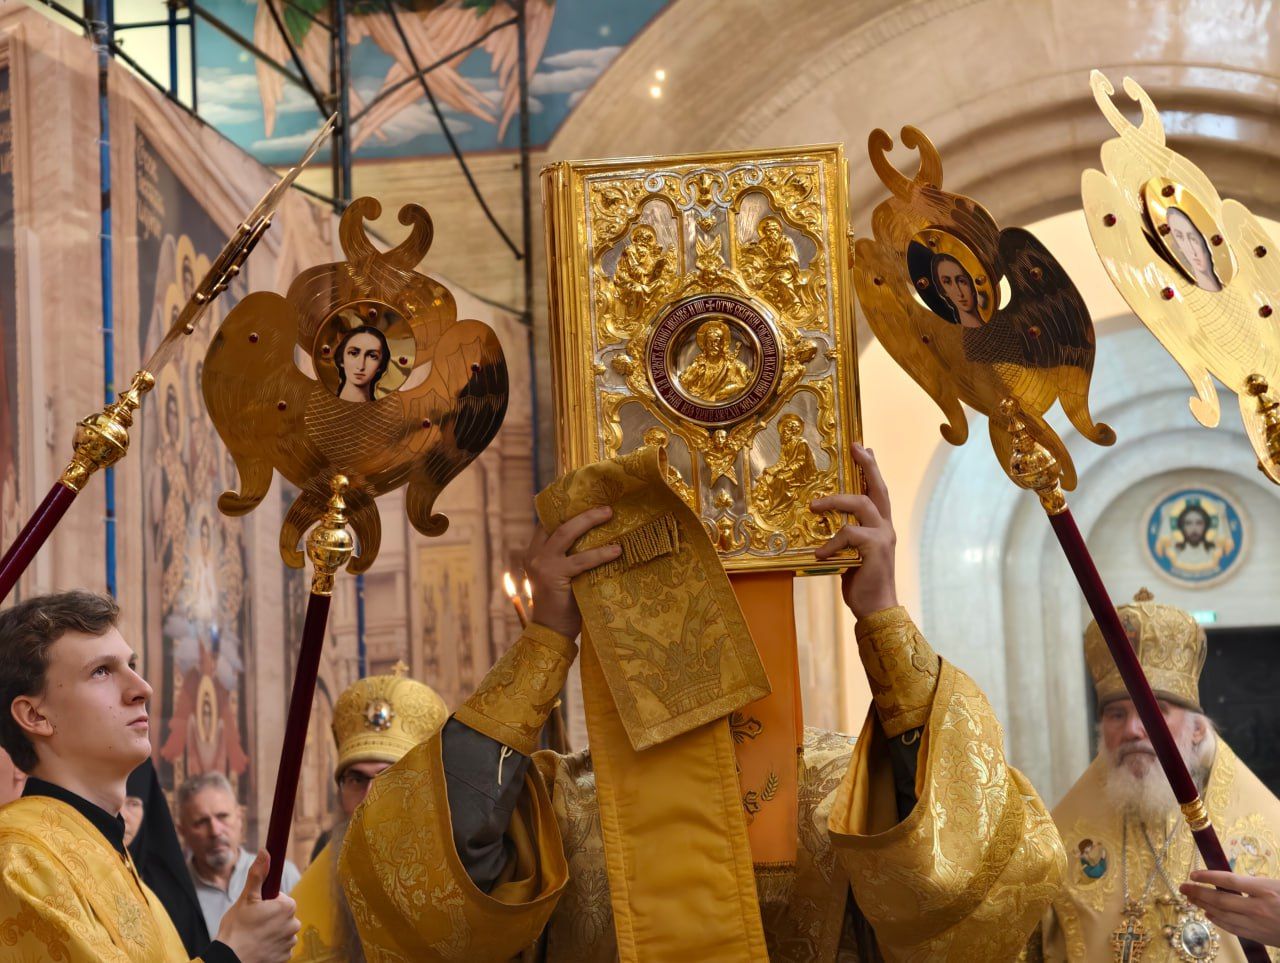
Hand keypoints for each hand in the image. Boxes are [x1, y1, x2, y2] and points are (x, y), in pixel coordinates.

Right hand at [215, 850, 299, 962]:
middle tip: (252, 924)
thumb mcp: (246, 898)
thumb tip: (266, 852)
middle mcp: (293, 924)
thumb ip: (258, 874)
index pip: (281, 899)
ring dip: (271, 933)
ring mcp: (290, 943)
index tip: (256, 910)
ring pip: (282, 931)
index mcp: (287, 907)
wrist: (230, 961)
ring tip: (253, 937)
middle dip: (270, 918)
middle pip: (282, 915)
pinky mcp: (285, 958)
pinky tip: (258, 948)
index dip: (267, 903)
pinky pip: (280, 947)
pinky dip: (271, 947)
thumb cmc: (237, 930)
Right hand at [524, 506, 620, 639]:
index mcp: (533, 553)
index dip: (565, 510)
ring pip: (566, 534)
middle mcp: (534, 555)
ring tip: (609, 515)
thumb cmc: (563, 606)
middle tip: (606, 508)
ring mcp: (542, 564)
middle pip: (557, 523)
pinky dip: (600, 554)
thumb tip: (598, 539)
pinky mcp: (554, 576)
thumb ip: (570, 558)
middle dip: (582, 513)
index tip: (587, 500)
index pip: (547, 524)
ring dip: (589, 521)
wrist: (551, 632)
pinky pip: (581, 560)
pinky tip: (616, 550)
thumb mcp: (562, 576)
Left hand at [810, 444, 897, 619]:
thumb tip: (824, 520)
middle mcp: (885, 527)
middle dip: (866, 465)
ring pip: (860, 504)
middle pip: (878, 488)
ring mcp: (882, 536)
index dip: (870, 468)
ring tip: (814, 506)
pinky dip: (831, 542)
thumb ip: (846, 535)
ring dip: (834, 501)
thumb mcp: (851, 553)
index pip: (877, 490)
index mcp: (880, 526)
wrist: (876, 608)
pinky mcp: (875, 549)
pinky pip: (849, 534)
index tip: (863, 446)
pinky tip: (820, 554)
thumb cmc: (861, 582)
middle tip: (855, 447)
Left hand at [1181, 870, 1279, 946]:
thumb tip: (1228, 879)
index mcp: (1265, 889)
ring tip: (1190, 899)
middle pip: (1221, 899)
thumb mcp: (1277, 884)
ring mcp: (1258, 924)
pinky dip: (1217, 921)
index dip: (1208, 876)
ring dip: (1204, 906)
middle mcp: (1259, 907)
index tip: (1192, 874)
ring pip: (1223, 915)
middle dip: (1198, 892)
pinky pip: (1233, 928)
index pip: (1229, 880)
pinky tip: (1208, 914)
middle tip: (1182, 887)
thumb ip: (1253, 883)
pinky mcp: (1259, 936)